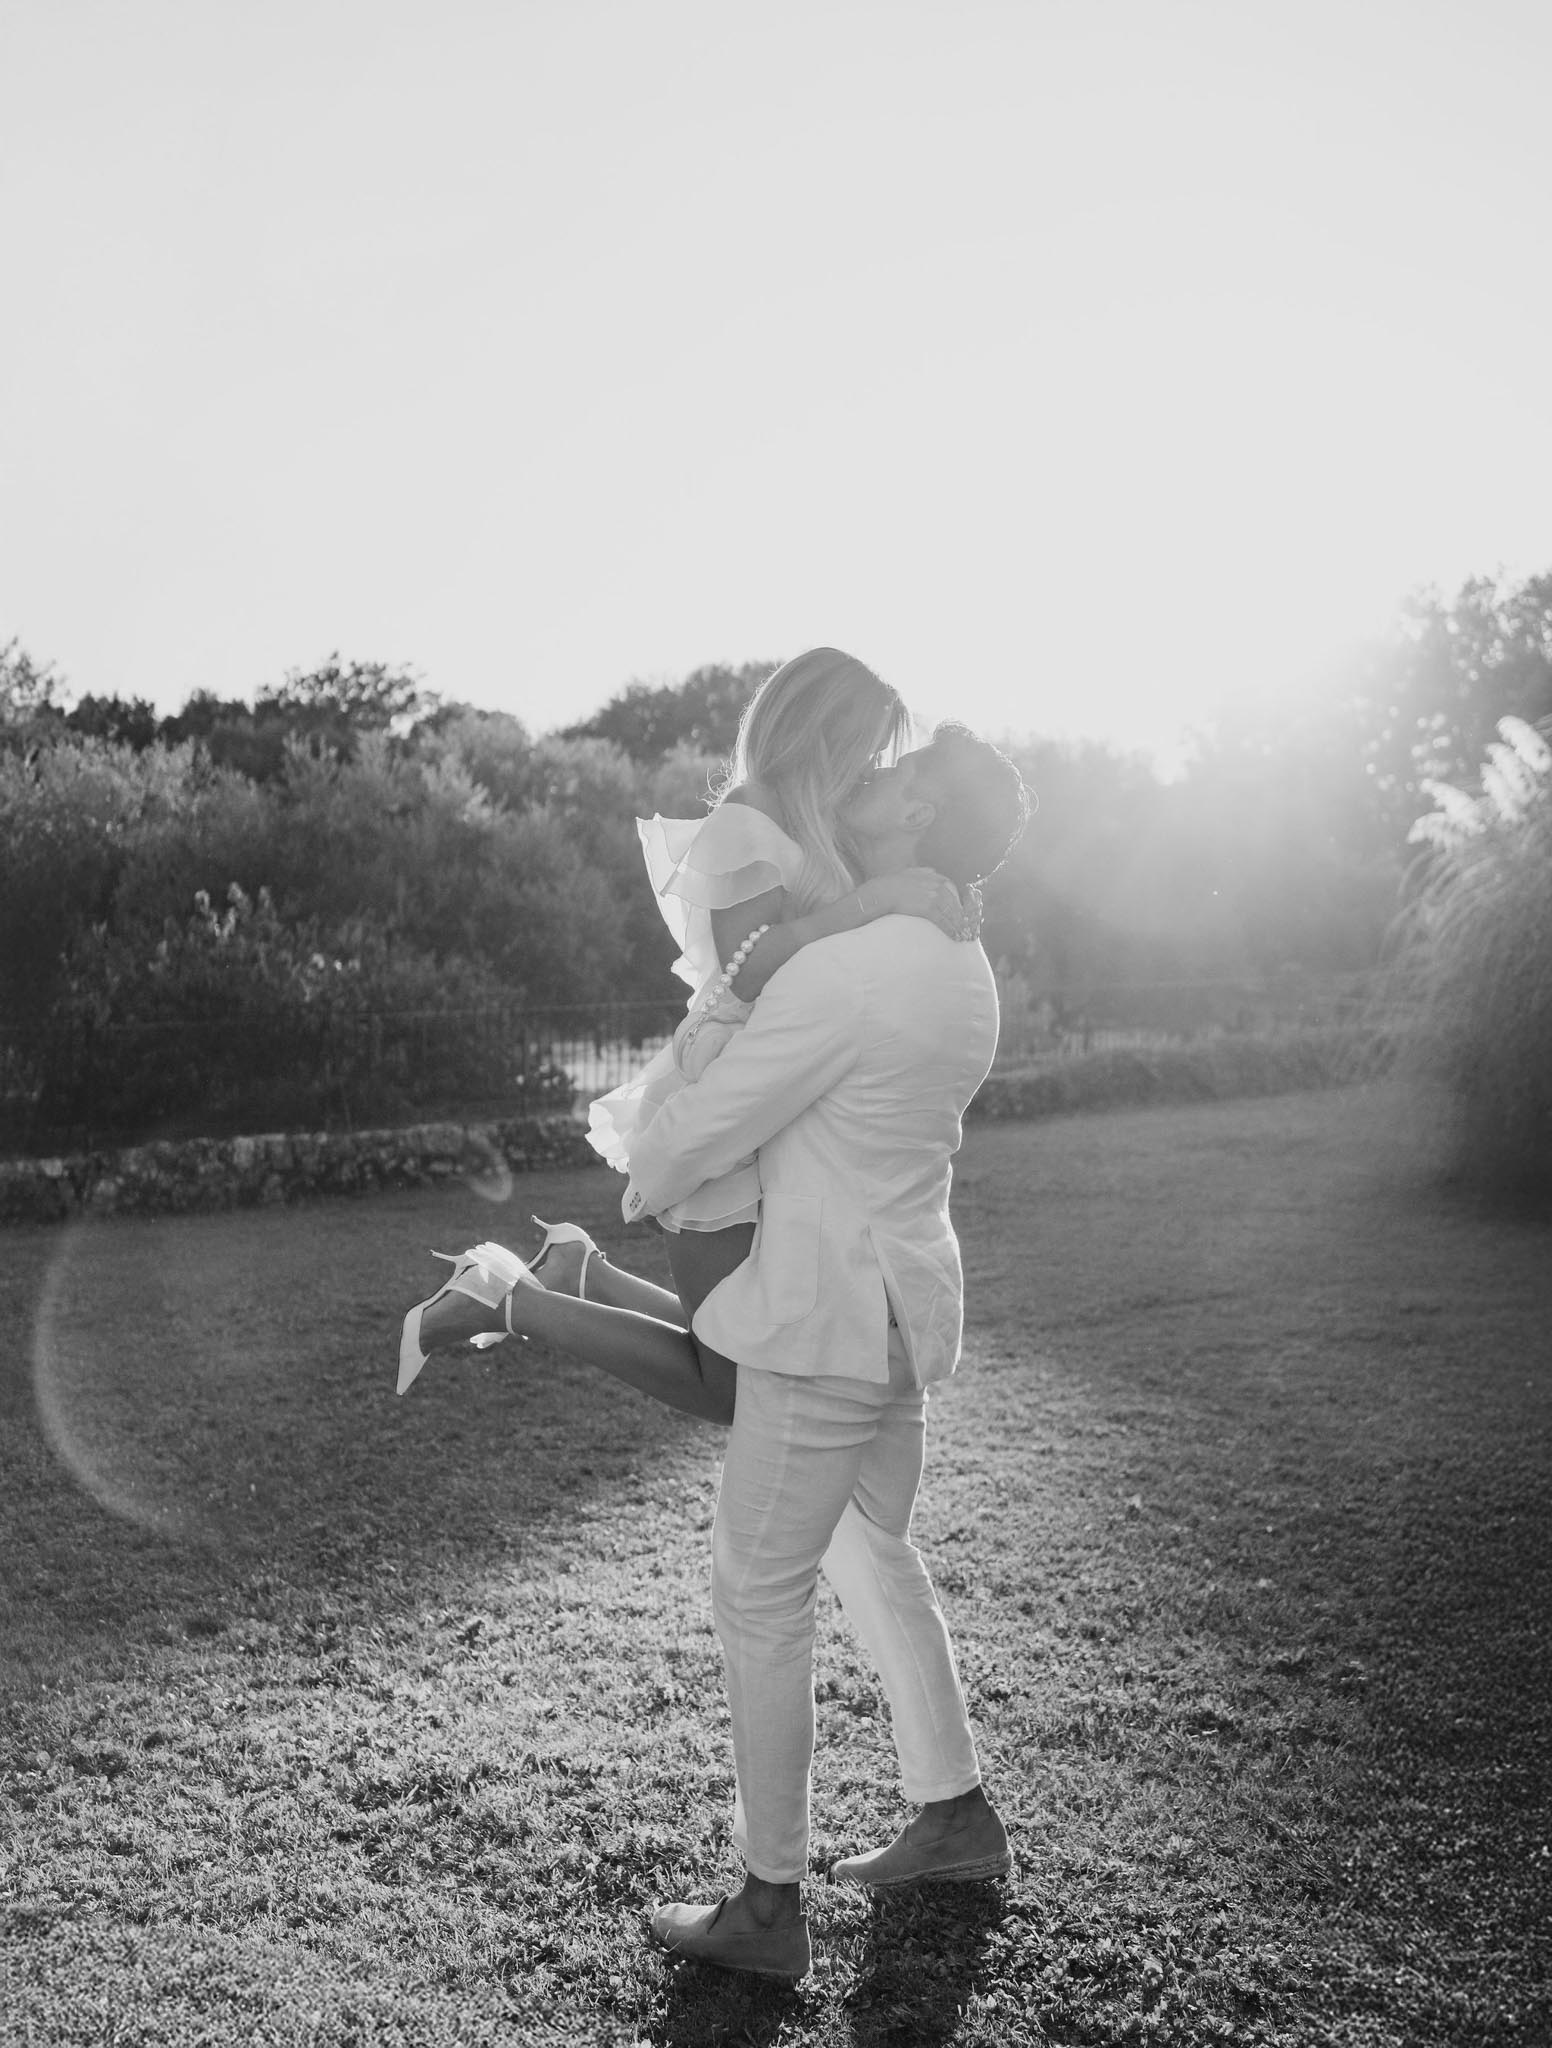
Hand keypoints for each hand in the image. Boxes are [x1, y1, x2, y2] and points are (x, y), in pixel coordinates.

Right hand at [862, 868, 980, 940]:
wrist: (880, 892)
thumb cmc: (891, 885)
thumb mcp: (909, 873)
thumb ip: (923, 872)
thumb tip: (932, 872)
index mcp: (934, 877)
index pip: (953, 891)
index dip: (959, 905)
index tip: (962, 915)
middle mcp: (937, 884)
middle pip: (956, 903)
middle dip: (963, 917)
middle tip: (967, 930)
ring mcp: (934, 895)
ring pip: (953, 913)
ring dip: (960, 926)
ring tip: (962, 936)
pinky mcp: (929, 907)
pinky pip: (944, 920)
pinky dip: (951, 929)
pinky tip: (954, 936)